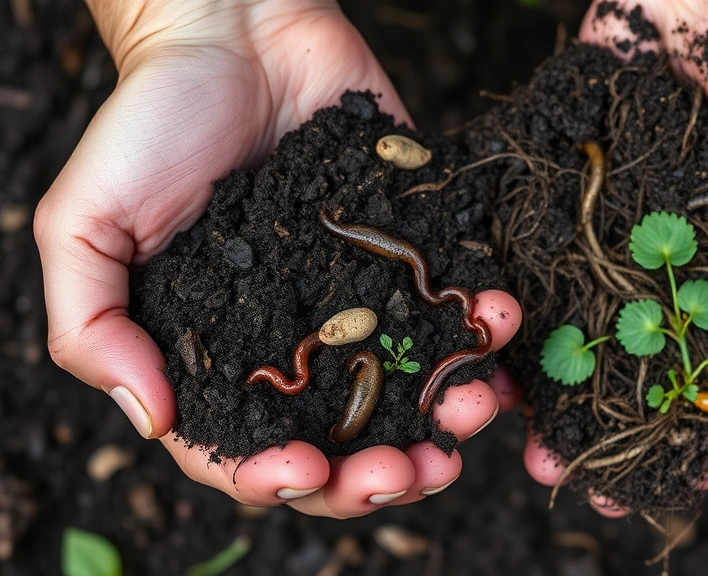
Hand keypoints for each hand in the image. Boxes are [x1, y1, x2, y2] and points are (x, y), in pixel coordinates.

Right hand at [34, 0, 521, 516]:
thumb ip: (95, 327)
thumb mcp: (86, 224)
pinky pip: (453, 304)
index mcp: (222, 353)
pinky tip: (499, 335)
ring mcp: (360, 298)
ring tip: (473, 409)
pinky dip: (482, 330)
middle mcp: (298, 340)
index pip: (250, 447)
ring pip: (412, 386)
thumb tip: (154, 421)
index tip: (309, 470)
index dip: (280, 477)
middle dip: (383, 471)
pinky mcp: (408, 249)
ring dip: (448, 413)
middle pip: (346, 436)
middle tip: (418, 471)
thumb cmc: (150, 123)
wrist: (235, 30)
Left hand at [521, 0, 707, 515]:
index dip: (700, 429)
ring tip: (522, 439)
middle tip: (575, 477)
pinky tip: (491, 356)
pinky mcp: (560, 192)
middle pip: (633, 362)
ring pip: (574, 324)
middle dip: (605, 425)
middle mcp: (665, 261)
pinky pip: (532, 255)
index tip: (679, 484)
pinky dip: (511, 306)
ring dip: (549, 387)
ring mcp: (608, 231)